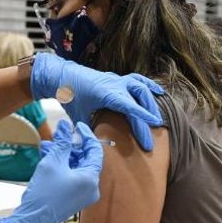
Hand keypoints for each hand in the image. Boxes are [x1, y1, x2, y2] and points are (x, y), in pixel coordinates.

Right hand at [0, 120, 102, 222]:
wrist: (32, 220)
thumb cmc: (44, 192)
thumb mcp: (53, 162)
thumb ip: (62, 142)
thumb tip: (65, 125)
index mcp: (91, 178)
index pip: (95, 151)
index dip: (86, 136)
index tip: (76, 125)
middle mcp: (91, 187)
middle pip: (85, 159)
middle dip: (70, 146)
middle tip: (57, 136)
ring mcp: (83, 194)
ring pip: (76, 167)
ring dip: (63, 155)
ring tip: (47, 146)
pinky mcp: (74, 198)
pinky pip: (72, 177)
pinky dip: (62, 167)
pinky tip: (48, 158)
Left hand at [29, 53, 164, 151]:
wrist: (62, 75)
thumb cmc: (69, 95)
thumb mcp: (77, 115)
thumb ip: (86, 131)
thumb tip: (92, 147)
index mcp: (106, 93)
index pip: (129, 106)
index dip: (142, 115)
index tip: (155, 124)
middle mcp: (115, 84)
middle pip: (138, 100)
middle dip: (146, 120)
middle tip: (149, 141)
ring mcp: (117, 79)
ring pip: (141, 88)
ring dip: (150, 104)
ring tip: (157, 121)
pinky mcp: (117, 78)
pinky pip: (137, 80)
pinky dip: (149, 85)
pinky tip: (159, 93)